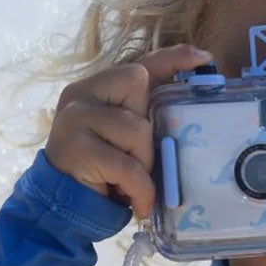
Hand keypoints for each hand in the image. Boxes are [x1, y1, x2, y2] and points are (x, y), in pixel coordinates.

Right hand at [45, 44, 211, 218]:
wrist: (61, 208)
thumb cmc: (103, 175)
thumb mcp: (128, 142)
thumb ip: (147, 120)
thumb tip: (189, 110)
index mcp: (96, 88)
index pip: (140, 65)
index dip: (173, 59)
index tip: (203, 58)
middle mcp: (81, 94)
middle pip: (138, 86)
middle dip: (148, 129)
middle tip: (136, 160)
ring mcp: (75, 117)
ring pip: (136, 128)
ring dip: (143, 163)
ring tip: (131, 185)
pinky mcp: (76, 147)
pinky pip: (128, 166)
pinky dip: (140, 189)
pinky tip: (138, 204)